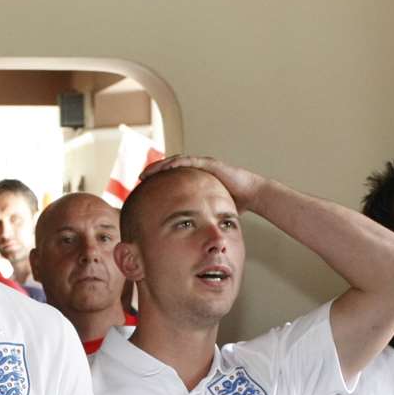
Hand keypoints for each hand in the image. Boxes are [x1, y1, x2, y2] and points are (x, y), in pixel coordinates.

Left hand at [139, 154, 267, 210]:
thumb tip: (191, 233)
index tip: (145, 188)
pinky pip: (189, 161)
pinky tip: (163, 166)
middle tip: (140, 178)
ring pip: (176, 162)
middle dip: (155, 172)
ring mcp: (203, 165)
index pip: (173, 178)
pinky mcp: (209, 163)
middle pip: (171, 168)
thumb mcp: (212, 211)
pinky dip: (175, 163)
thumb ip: (201, 216)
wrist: (253, 194)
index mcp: (197, 181)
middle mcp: (198, 170)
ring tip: (146, 172)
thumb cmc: (236, 203)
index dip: (159, 181)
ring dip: (160, 166)